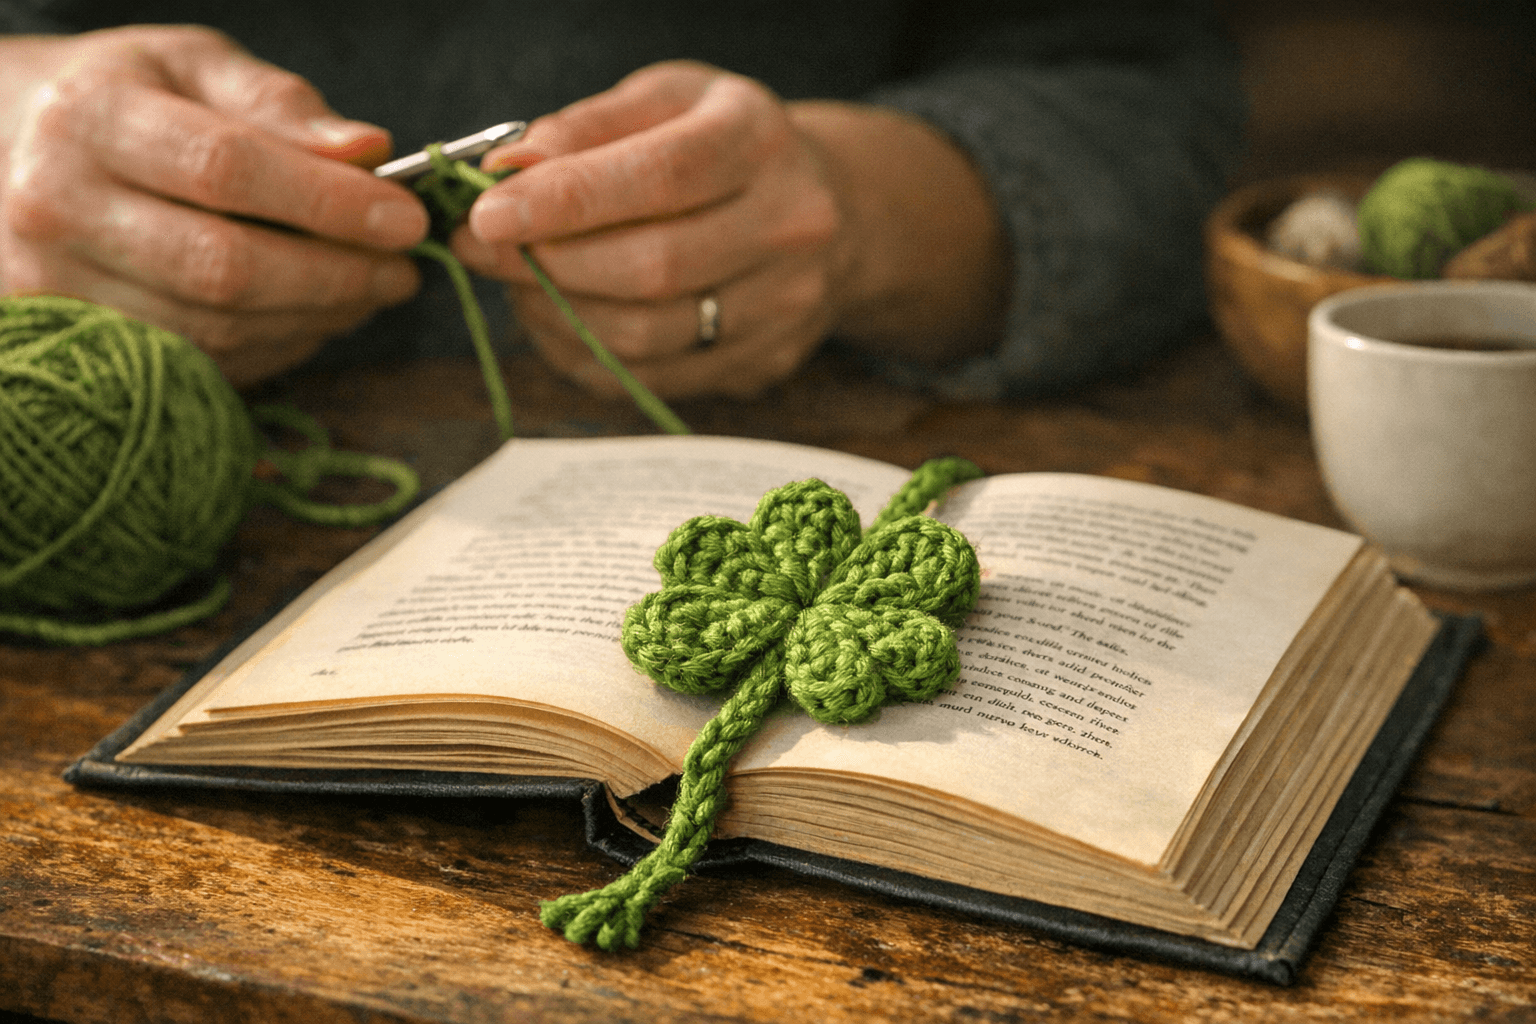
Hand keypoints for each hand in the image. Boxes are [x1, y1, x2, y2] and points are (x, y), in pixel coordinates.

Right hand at [0, 26, 428, 384]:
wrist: (4, 149)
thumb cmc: (122, 100)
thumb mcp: (191, 66)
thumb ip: (279, 103)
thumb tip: (369, 151)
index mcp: (90, 118)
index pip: (226, 169)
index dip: (329, 202)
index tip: (405, 218)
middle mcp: (57, 207)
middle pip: (224, 267)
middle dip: (336, 276)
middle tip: (402, 270)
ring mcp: (57, 288)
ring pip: (218, 330)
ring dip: (316, 320)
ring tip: (368, 291)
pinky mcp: (78, 345)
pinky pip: (202, 365)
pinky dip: (277, 347)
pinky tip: (313, 316)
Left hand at [453, 61, 849, 399]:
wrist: (835, 212)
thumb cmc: (725, 146)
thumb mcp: (667, 101)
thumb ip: (588, 127)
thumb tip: (509, 169)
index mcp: (759, 141)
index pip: (660, 178)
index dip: (566, 201)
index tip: (487, 214)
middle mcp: (789, 226)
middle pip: (652, 268)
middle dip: (549, 263)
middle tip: (482, 248)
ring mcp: (785, 305)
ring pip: (647, 335)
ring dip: (560, 314)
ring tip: (520, 280)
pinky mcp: (765, 362)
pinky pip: (652, 379)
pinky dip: (586, 355)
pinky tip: (562, 319)